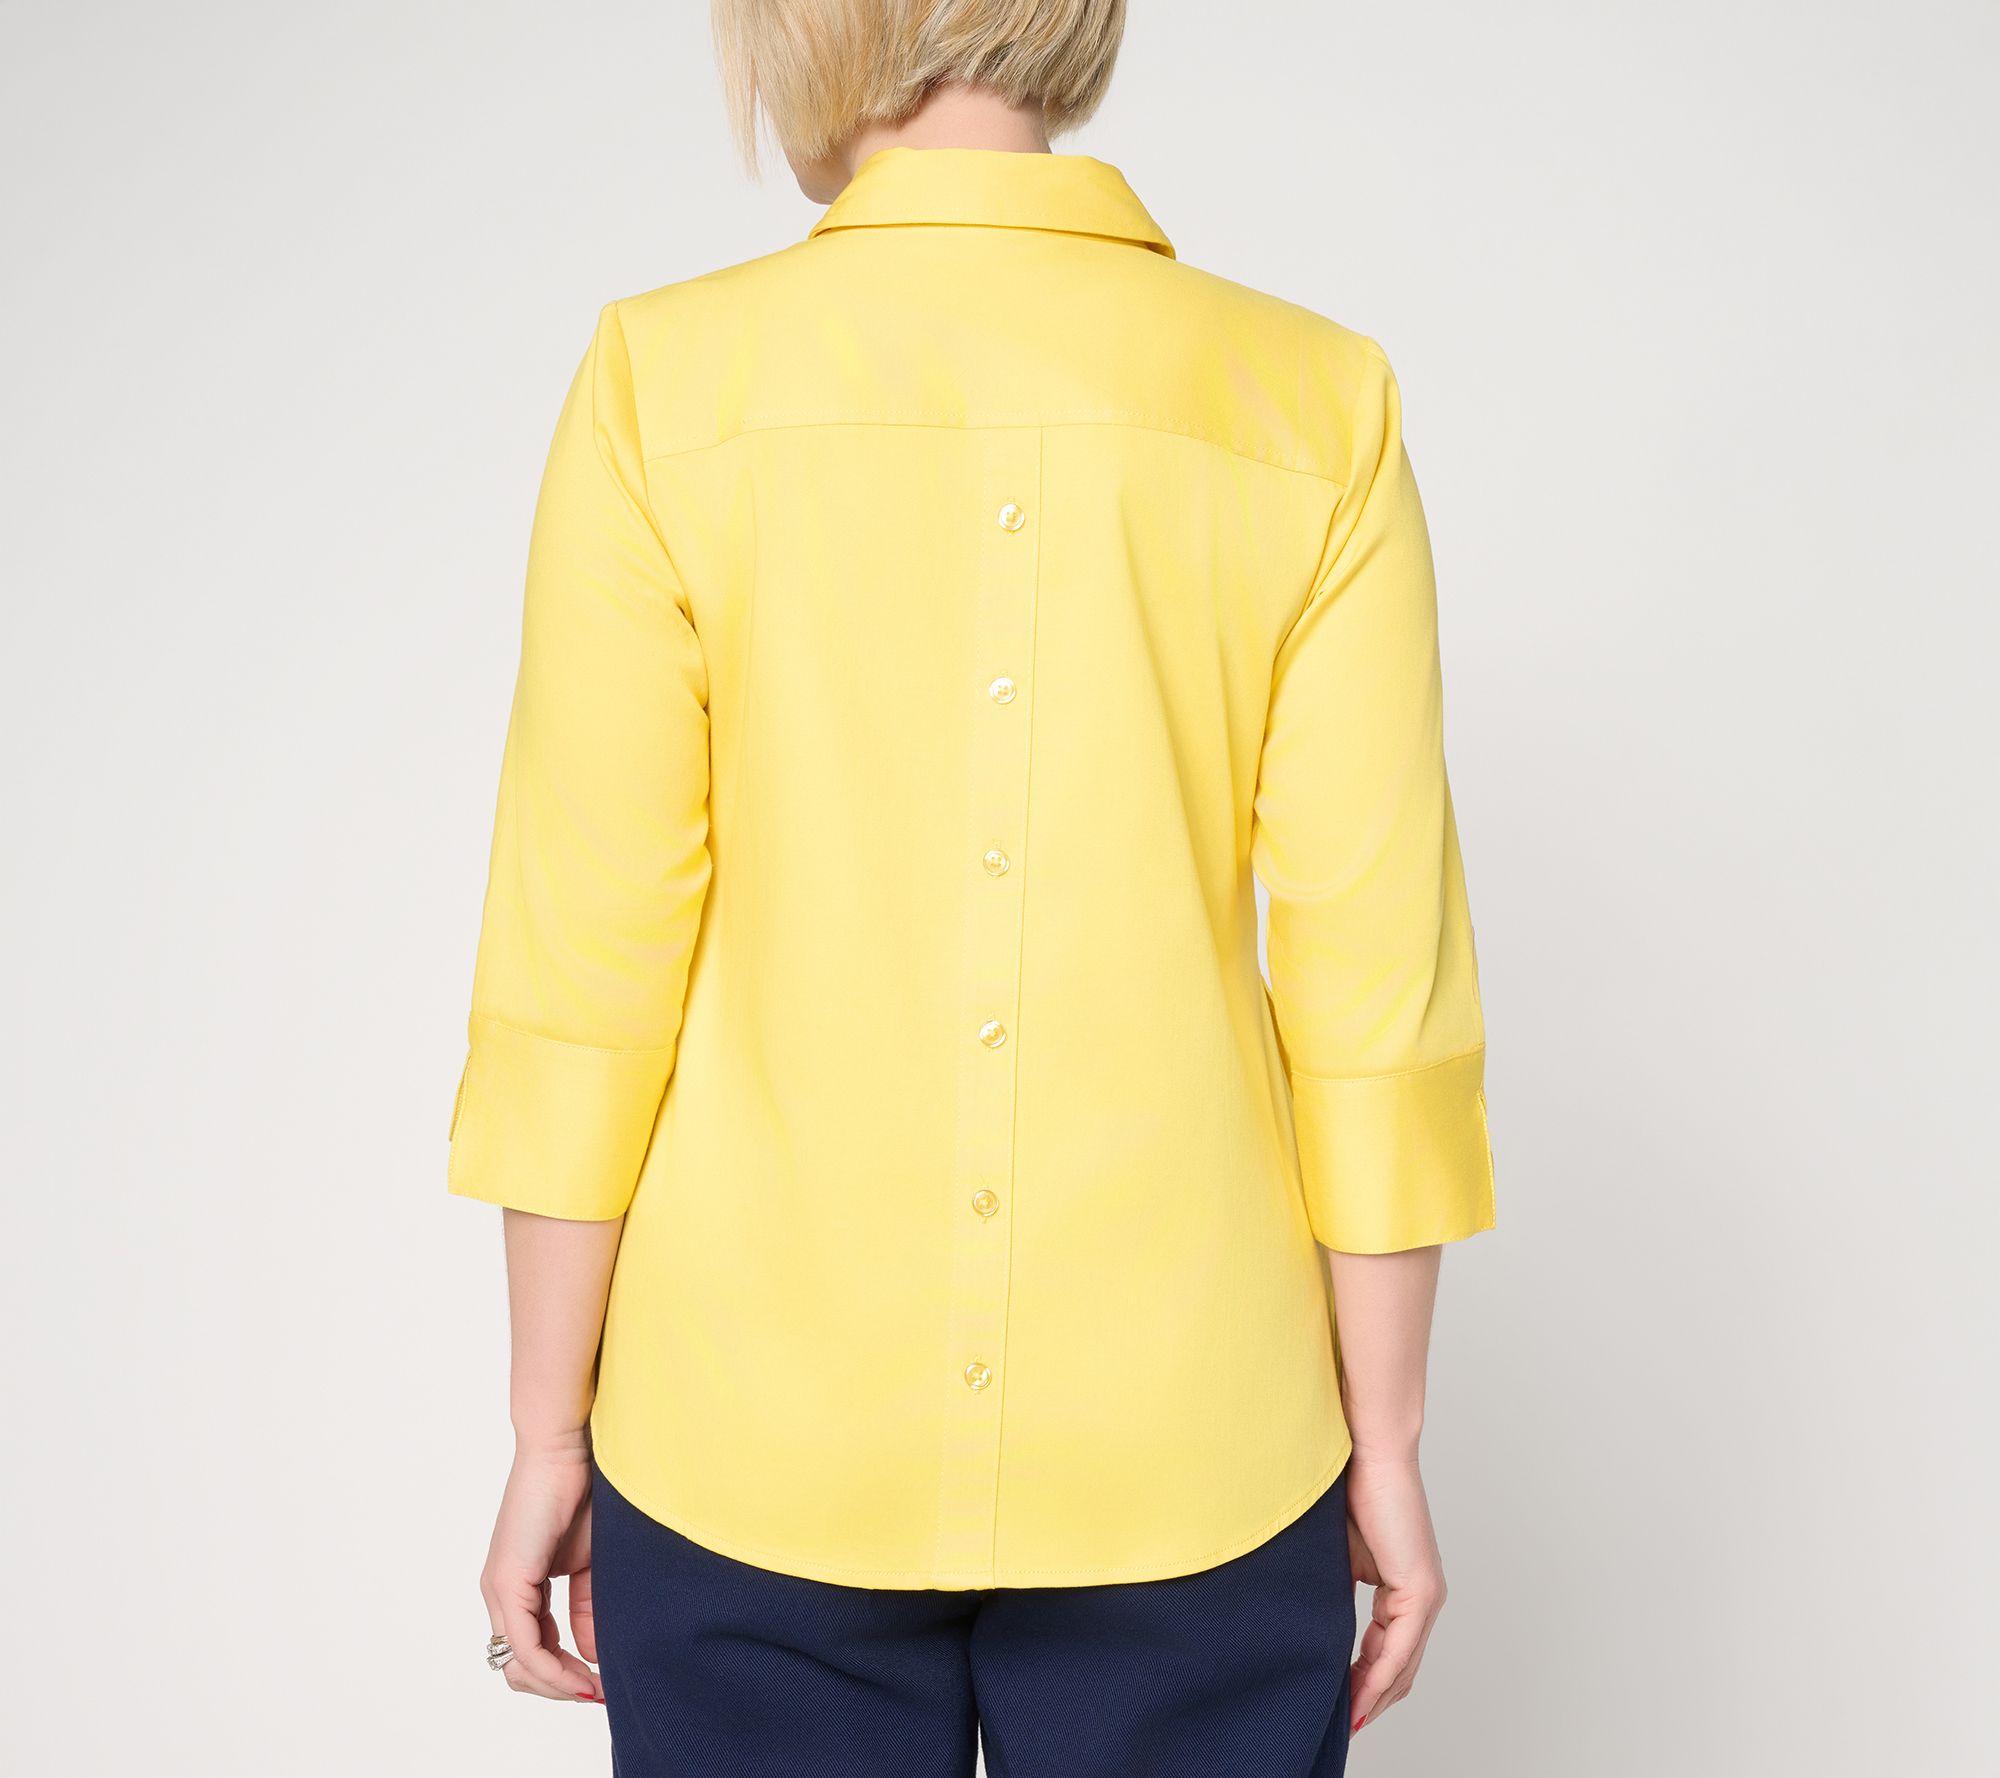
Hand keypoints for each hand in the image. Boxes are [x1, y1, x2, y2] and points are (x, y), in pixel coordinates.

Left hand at [480, 1432, 603, 1703]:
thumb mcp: (592, 1564)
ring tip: (596, 1686)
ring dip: (559, 1684)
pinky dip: (553, 1668)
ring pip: (518, 1664)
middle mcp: (502, 1593)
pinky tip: (584, 1673)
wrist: (571, 1446)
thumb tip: (593, 1655)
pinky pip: (524, 1645)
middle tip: (600, 1692)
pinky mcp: (507, 1580)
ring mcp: (500, 1589)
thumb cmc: (586, 1490)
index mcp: (521, 1588)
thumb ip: (588, 1609)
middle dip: (562, 1688)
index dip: (567, 1677)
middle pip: (520, 1669)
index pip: (533, 1652)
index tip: (604, 1686)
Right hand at [1344, 1449, 1446, 1733]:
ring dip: (1373, 1699)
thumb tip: (1319, 1624)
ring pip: (1401, 1667)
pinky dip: (1376, 1679)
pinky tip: (1356, 1699)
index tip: (1339, 1705)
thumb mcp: (1339, 1555)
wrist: (1367, 1451)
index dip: (1366, 1685)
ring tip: (1345, 1722)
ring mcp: (1425, 1595)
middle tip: (1340, 1726)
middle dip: (1370, 1702)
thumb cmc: (1349, 1489)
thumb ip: (1339, 1591)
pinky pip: (1397, 1649)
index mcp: (1406, 1589)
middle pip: (1401, 1670)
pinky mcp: (1419, 1589)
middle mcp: (1424, 1598)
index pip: (1390, 1653)